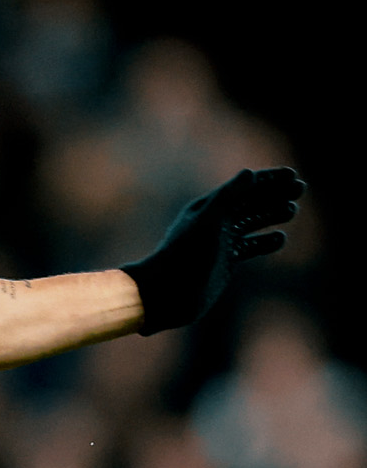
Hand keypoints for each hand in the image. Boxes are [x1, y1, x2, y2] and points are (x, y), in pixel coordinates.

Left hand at [120, 166, 305, 334]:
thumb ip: (228, 197)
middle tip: (300, 189)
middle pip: (250, 202)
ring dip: (272, 215)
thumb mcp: (207, 223)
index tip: (292, 175)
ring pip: (252, 223)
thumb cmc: (183, 256)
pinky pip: (250, 247)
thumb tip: (250, 173)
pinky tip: (281, 238)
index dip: (267, 180)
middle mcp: (215, 223)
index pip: (242, 187)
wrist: (167, 294)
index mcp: (209, 208)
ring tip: (292, 210)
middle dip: (275, 194)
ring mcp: (221, 243)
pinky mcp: (225, 263)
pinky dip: (265, 242)